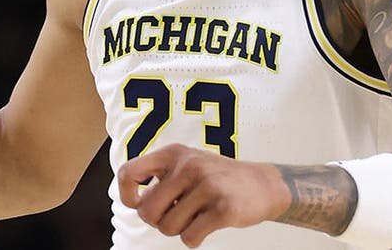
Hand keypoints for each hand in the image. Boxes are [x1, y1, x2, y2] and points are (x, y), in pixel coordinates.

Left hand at [117, 144, 289, 247]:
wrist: (264, 184)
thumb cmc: (216, 178)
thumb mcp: (187, 164)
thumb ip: (160, 179)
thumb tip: (136, 203)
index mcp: (173, 153)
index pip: (128, 172)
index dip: (127, 195)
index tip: (139, 203)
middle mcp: (188, 166)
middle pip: (147, 212)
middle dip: (158, 221)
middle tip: (176, 214)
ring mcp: (207, 186)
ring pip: (168, 228)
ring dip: (179, 230)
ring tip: (196, 216)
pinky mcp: (223, 209)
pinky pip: (189, 238)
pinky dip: (194, 239)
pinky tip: (208, 225)